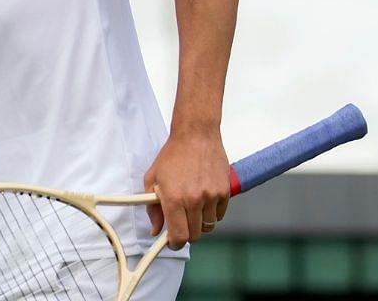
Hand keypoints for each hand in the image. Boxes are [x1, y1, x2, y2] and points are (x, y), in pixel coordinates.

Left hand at [144, 125, 229, 249]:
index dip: (174, 243)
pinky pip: (220, 215)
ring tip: (191, 207)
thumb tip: (156, 230)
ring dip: (199, 222)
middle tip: (180, 223)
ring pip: (208, 226)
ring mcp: (212, 196)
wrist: (196, 135)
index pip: (179, 235)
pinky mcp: (225, 192)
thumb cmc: (172, 155)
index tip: (172, 242)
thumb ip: (152, 207)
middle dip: (186, 233)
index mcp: (174, 198)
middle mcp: (194, 200)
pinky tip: (203, 200)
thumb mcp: (153, 178)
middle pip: (195, 234)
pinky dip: (212, 213)